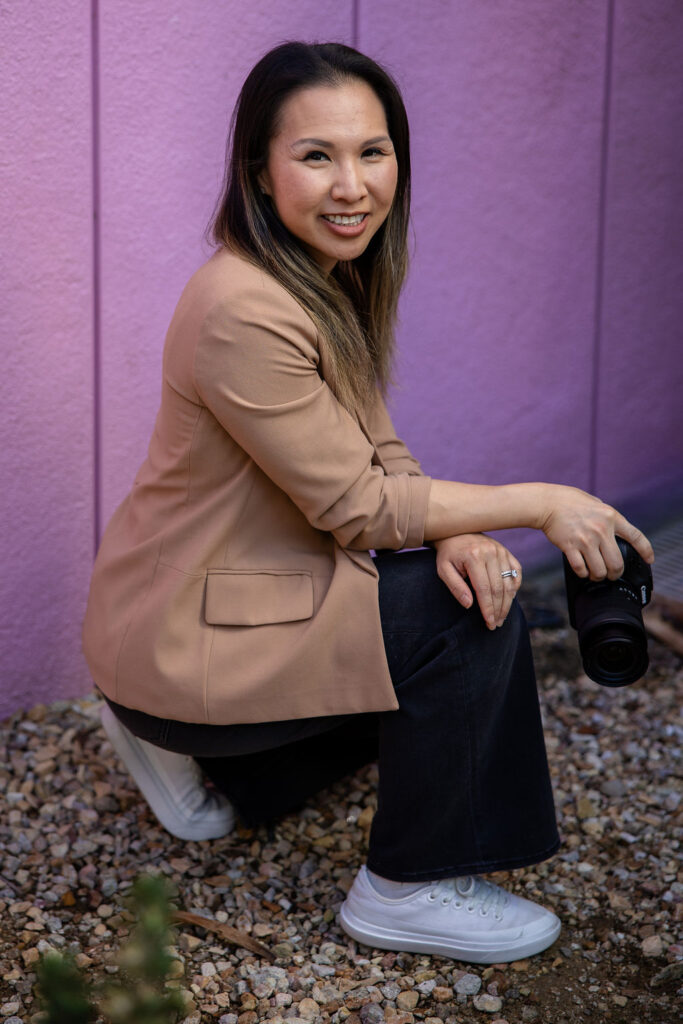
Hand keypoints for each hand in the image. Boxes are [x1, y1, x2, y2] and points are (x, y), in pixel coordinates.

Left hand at [434, 533, 521, 629]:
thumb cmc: (448, 554)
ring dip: (507, 603)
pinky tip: (509, 599)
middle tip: (495, 624)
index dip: (488, 609)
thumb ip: (455, 587)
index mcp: (474, 556)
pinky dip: (515, 587)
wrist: (456, 532)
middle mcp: (491, 552)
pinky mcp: (507, 552)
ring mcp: (501, 551)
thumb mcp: (443, 570)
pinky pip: (516, 572)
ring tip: (502, 617)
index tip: (489, 623)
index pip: (484, 589)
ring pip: (510, 583)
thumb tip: (469, 605)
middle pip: (499, 588)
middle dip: (498, 610)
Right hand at [539, 485, 653, 579]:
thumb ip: (607, 517)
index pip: (636, 537)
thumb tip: (615, 530)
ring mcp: (585, 539)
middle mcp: (601, 529)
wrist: (548, 503)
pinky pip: (580, 569)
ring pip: (599, 570)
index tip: (649, 559)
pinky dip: (583, 573)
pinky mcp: (570, 546)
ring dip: (598, 576)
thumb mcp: (596, 503)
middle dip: (616, 573)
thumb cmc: (570, 501)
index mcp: (611, 517)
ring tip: (595, 574)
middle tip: (612, 574)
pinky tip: (582, 570)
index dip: (646, 551)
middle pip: (617, 563)